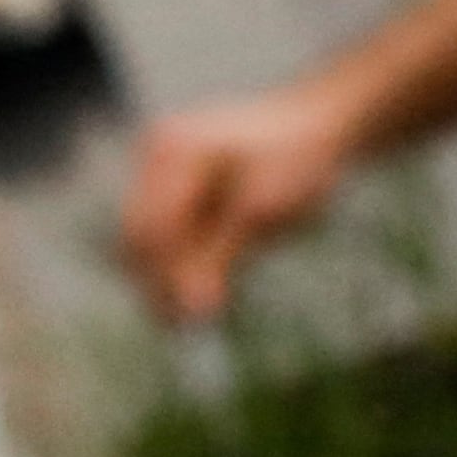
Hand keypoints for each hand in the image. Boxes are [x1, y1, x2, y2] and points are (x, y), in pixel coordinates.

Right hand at [115, 79, 364, 323]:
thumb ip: (219, 258)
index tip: (192, 323)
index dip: (166, 280)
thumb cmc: (299, 161)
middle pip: (138, 237)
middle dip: (160, 282)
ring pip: (142, 240)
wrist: (317, 127)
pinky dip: (174, 261)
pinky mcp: (166, 183)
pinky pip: (158, 233)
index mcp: (175, 150)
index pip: (152, 230)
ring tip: (191, 316)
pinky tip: (198, 283)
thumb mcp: (264, 212)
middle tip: (187, 329)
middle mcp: (155, 154)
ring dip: (163, 276)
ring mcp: (155, 166)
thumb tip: (190, 309)